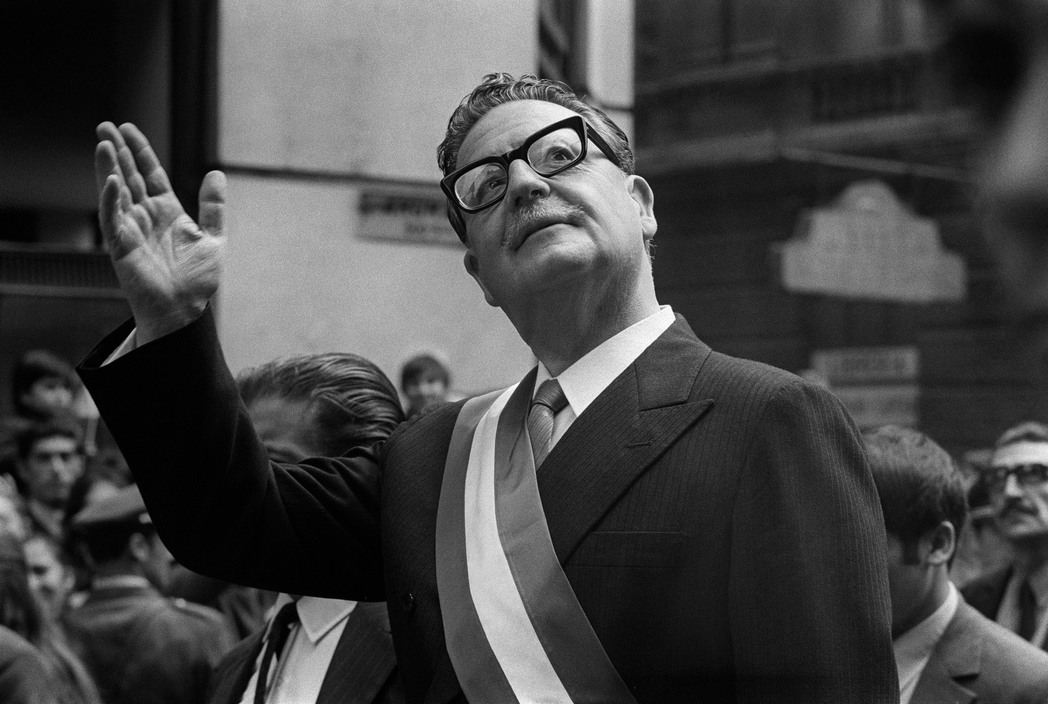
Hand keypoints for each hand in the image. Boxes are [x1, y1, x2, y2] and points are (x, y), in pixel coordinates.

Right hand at [95, 122, 225, 343]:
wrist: (186, 310)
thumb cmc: (197, 280)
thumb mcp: (214, 238)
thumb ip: (214, 207)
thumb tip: (216, 173)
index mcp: (166, 211)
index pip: (149, 174)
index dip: (140, 151)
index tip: (128, 128)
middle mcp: (145, 216)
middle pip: (128, 176)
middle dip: (118, 151)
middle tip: (105, 125)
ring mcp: (131, 229)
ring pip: (116, 192)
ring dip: (109, 167)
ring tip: (103, 142)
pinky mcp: (121, 246)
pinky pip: (112, 219)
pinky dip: (111, 199)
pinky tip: (110, 179)